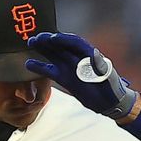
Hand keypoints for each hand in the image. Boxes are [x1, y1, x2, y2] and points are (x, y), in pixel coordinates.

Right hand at [25, 32, 140, 120]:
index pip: (74, 42)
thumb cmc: (111, 87)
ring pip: (54, 55)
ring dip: (43, 48)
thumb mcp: (107, 75)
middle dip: (49, 40)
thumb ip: (99, 64)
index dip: (63, 39)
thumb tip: (94, 53)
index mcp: (89, 54)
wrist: (110, 102)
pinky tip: (29, 64)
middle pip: (61, 45)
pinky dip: (40, 67)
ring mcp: (70, 67)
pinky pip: (51, 70)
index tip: (52, 38)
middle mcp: (78, 58)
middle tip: (37, 37)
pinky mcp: (65, 78)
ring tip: (31, 43)